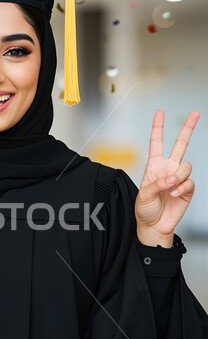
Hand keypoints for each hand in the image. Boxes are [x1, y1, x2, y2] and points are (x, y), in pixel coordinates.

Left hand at [135, 109, 199, 240]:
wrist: (154, 226)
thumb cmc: (145, 209)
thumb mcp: (143, 195)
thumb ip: (157, 184)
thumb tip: (173, 178)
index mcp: (154, 166)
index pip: (157, 143)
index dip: (157, 127)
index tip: (160, 112)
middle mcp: (168, 168)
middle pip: (180, 144)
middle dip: (188, 128)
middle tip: (196, 113)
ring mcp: (179, 178)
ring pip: (186, 166)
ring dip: (178, 177)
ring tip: (170, 190)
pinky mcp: (187, 189)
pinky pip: (189, 182)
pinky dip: (182, 188)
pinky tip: (174, 196)